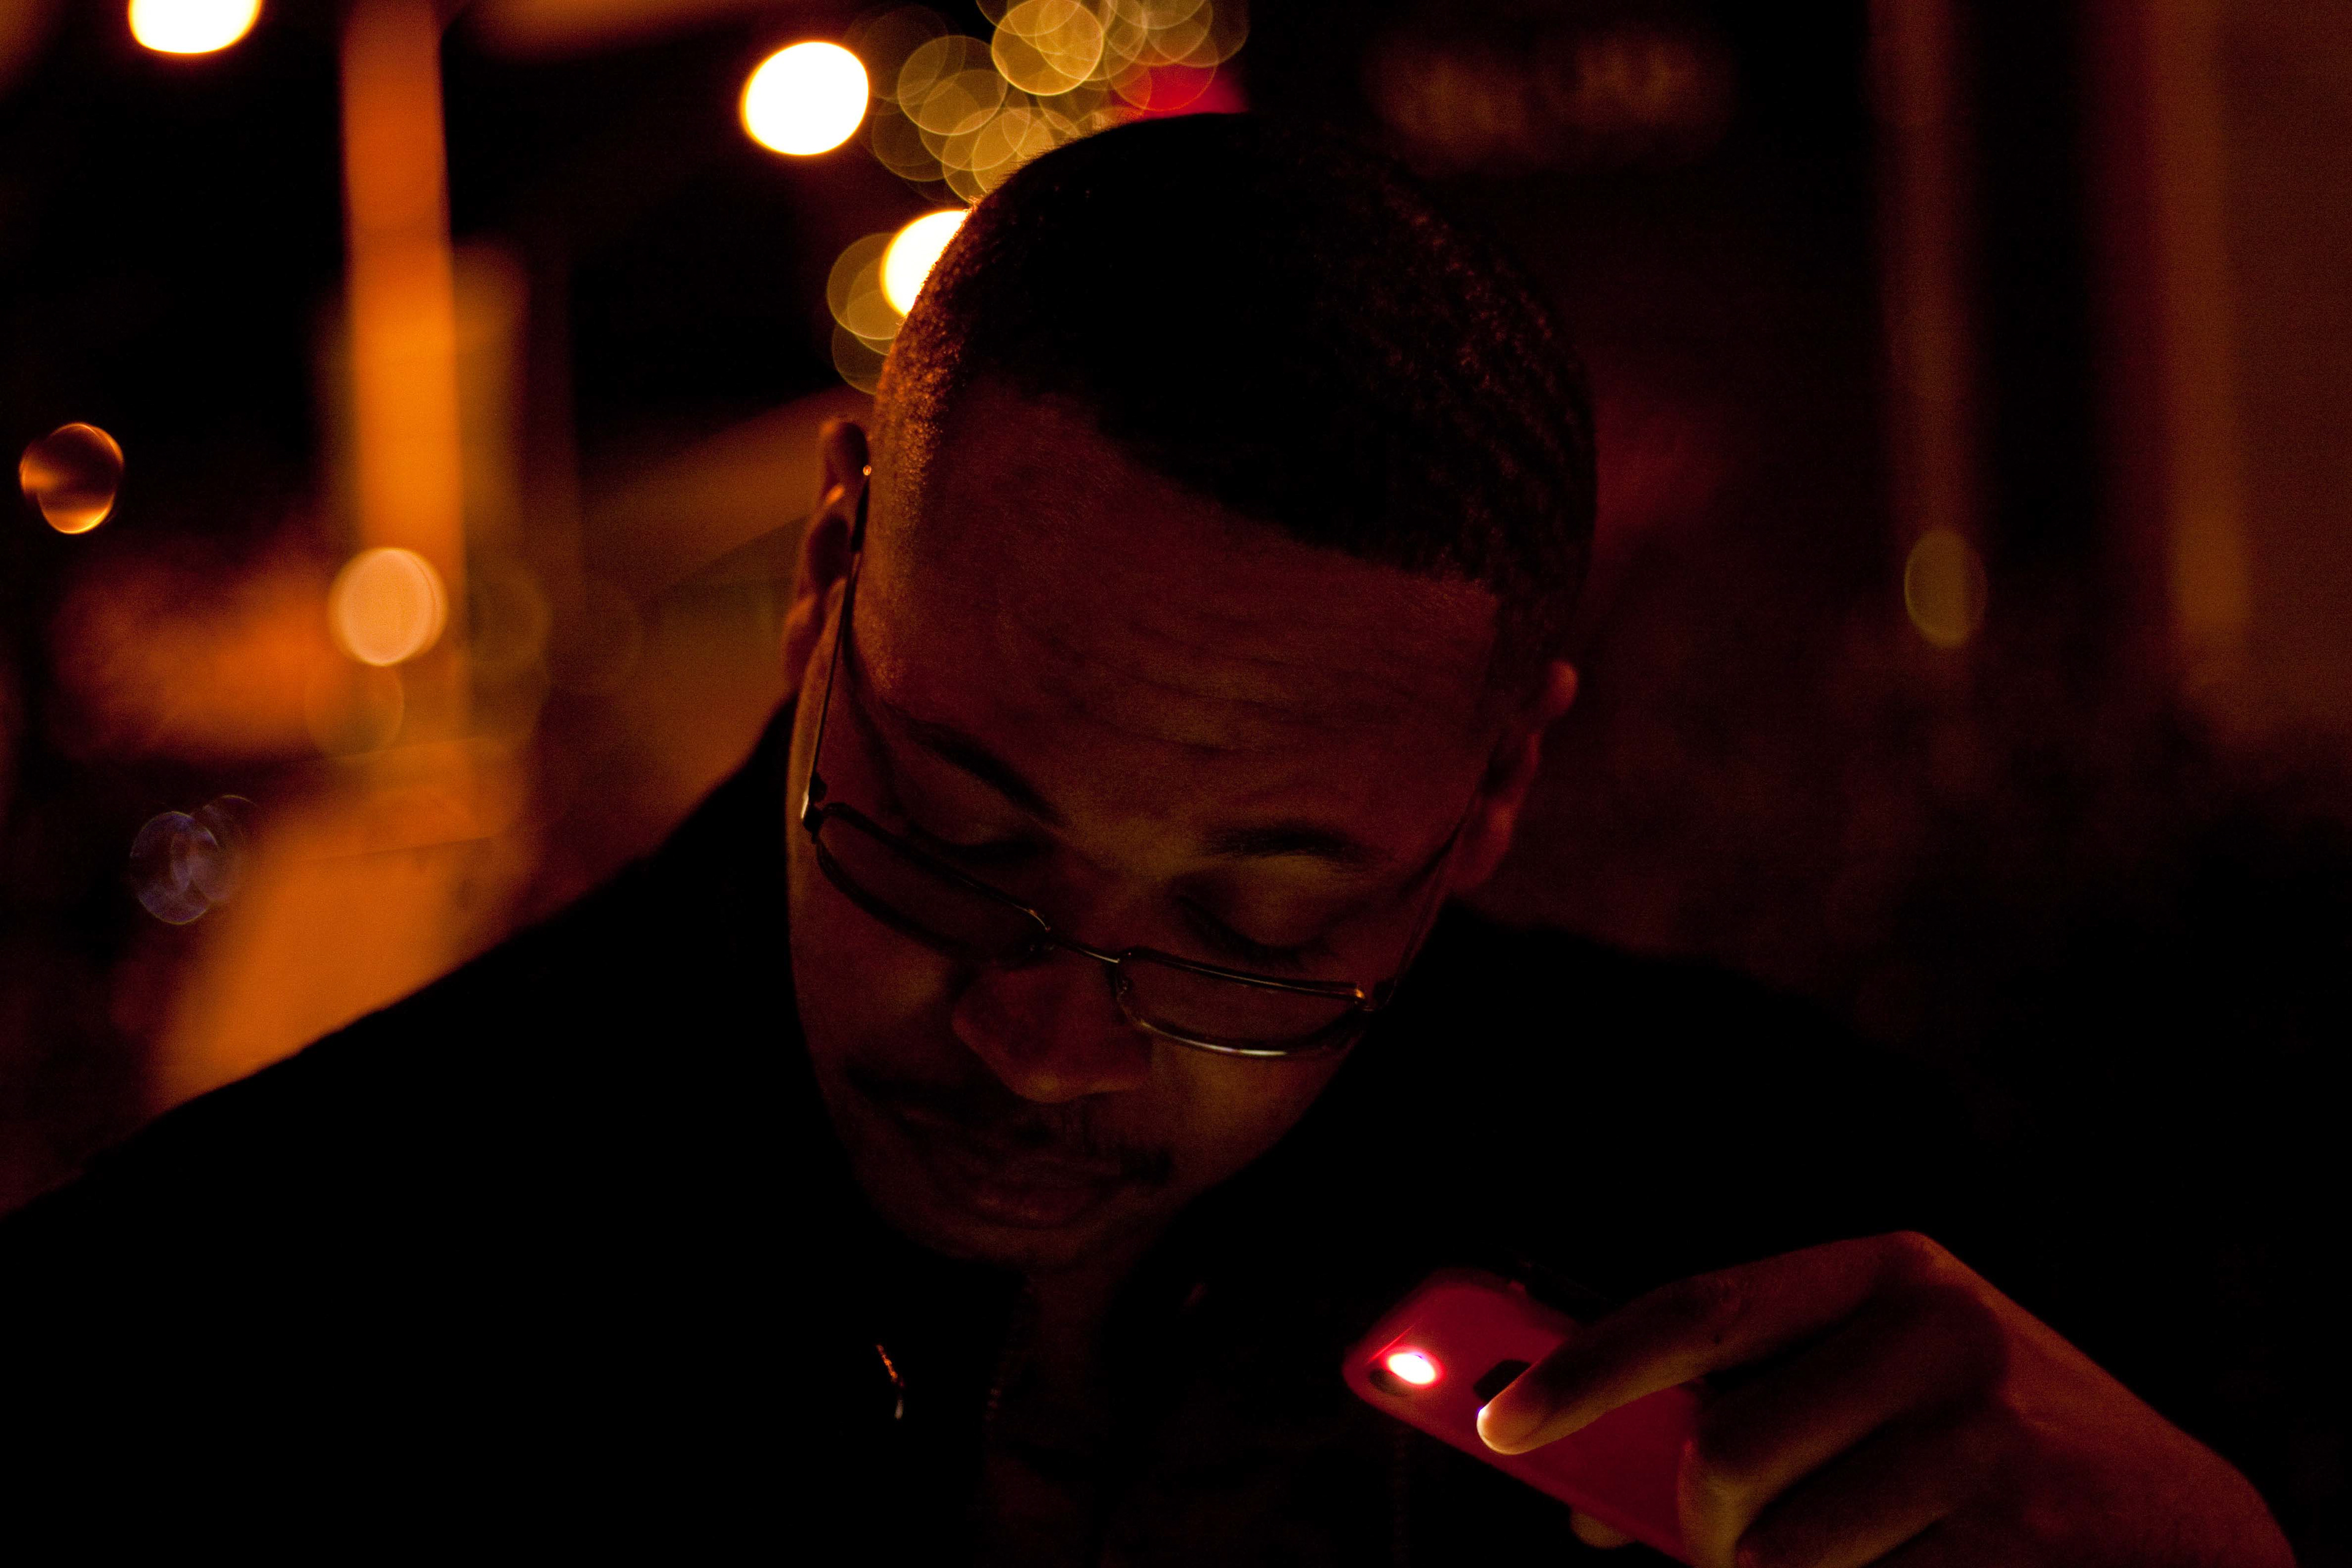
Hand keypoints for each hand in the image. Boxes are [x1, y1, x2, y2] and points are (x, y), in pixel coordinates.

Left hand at [1474, 1232, 2292, 1567]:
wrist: (2189, 1530)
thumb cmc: (1991, 1458)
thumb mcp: (1877, 1396)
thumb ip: (1745, 1414)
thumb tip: (1581, 1495)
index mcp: (1884, 1271)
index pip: (1693, 1308)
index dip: (1580, 1367)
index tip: (1495, 1422)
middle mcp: (1935, 1324)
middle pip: (1720, 1453)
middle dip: (1702, 1526)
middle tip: (1729, 1542)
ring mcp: (1983, 1424)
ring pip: (1775, 1549)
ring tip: (1864, 1554)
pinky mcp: (2014, 1524)